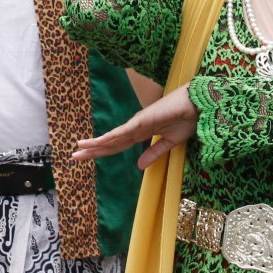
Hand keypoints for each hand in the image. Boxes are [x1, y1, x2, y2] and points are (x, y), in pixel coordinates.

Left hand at [72, 86, 197, 168]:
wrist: (198, 106)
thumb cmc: (187, 120)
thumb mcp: (170, 143)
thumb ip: (154, 153)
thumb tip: (139, 166)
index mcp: (141, 133)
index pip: (117, 145)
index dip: (102, 151)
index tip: (88, 156)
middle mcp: (136, 128)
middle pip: (110, 142)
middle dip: (93, 150)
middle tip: (74, 157)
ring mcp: (138, 123)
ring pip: (113, 137)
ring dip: (95, 144)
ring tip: (79, 149)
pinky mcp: (143, 120)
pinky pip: (124, 131)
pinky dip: (111, 137)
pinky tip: (99, 142)